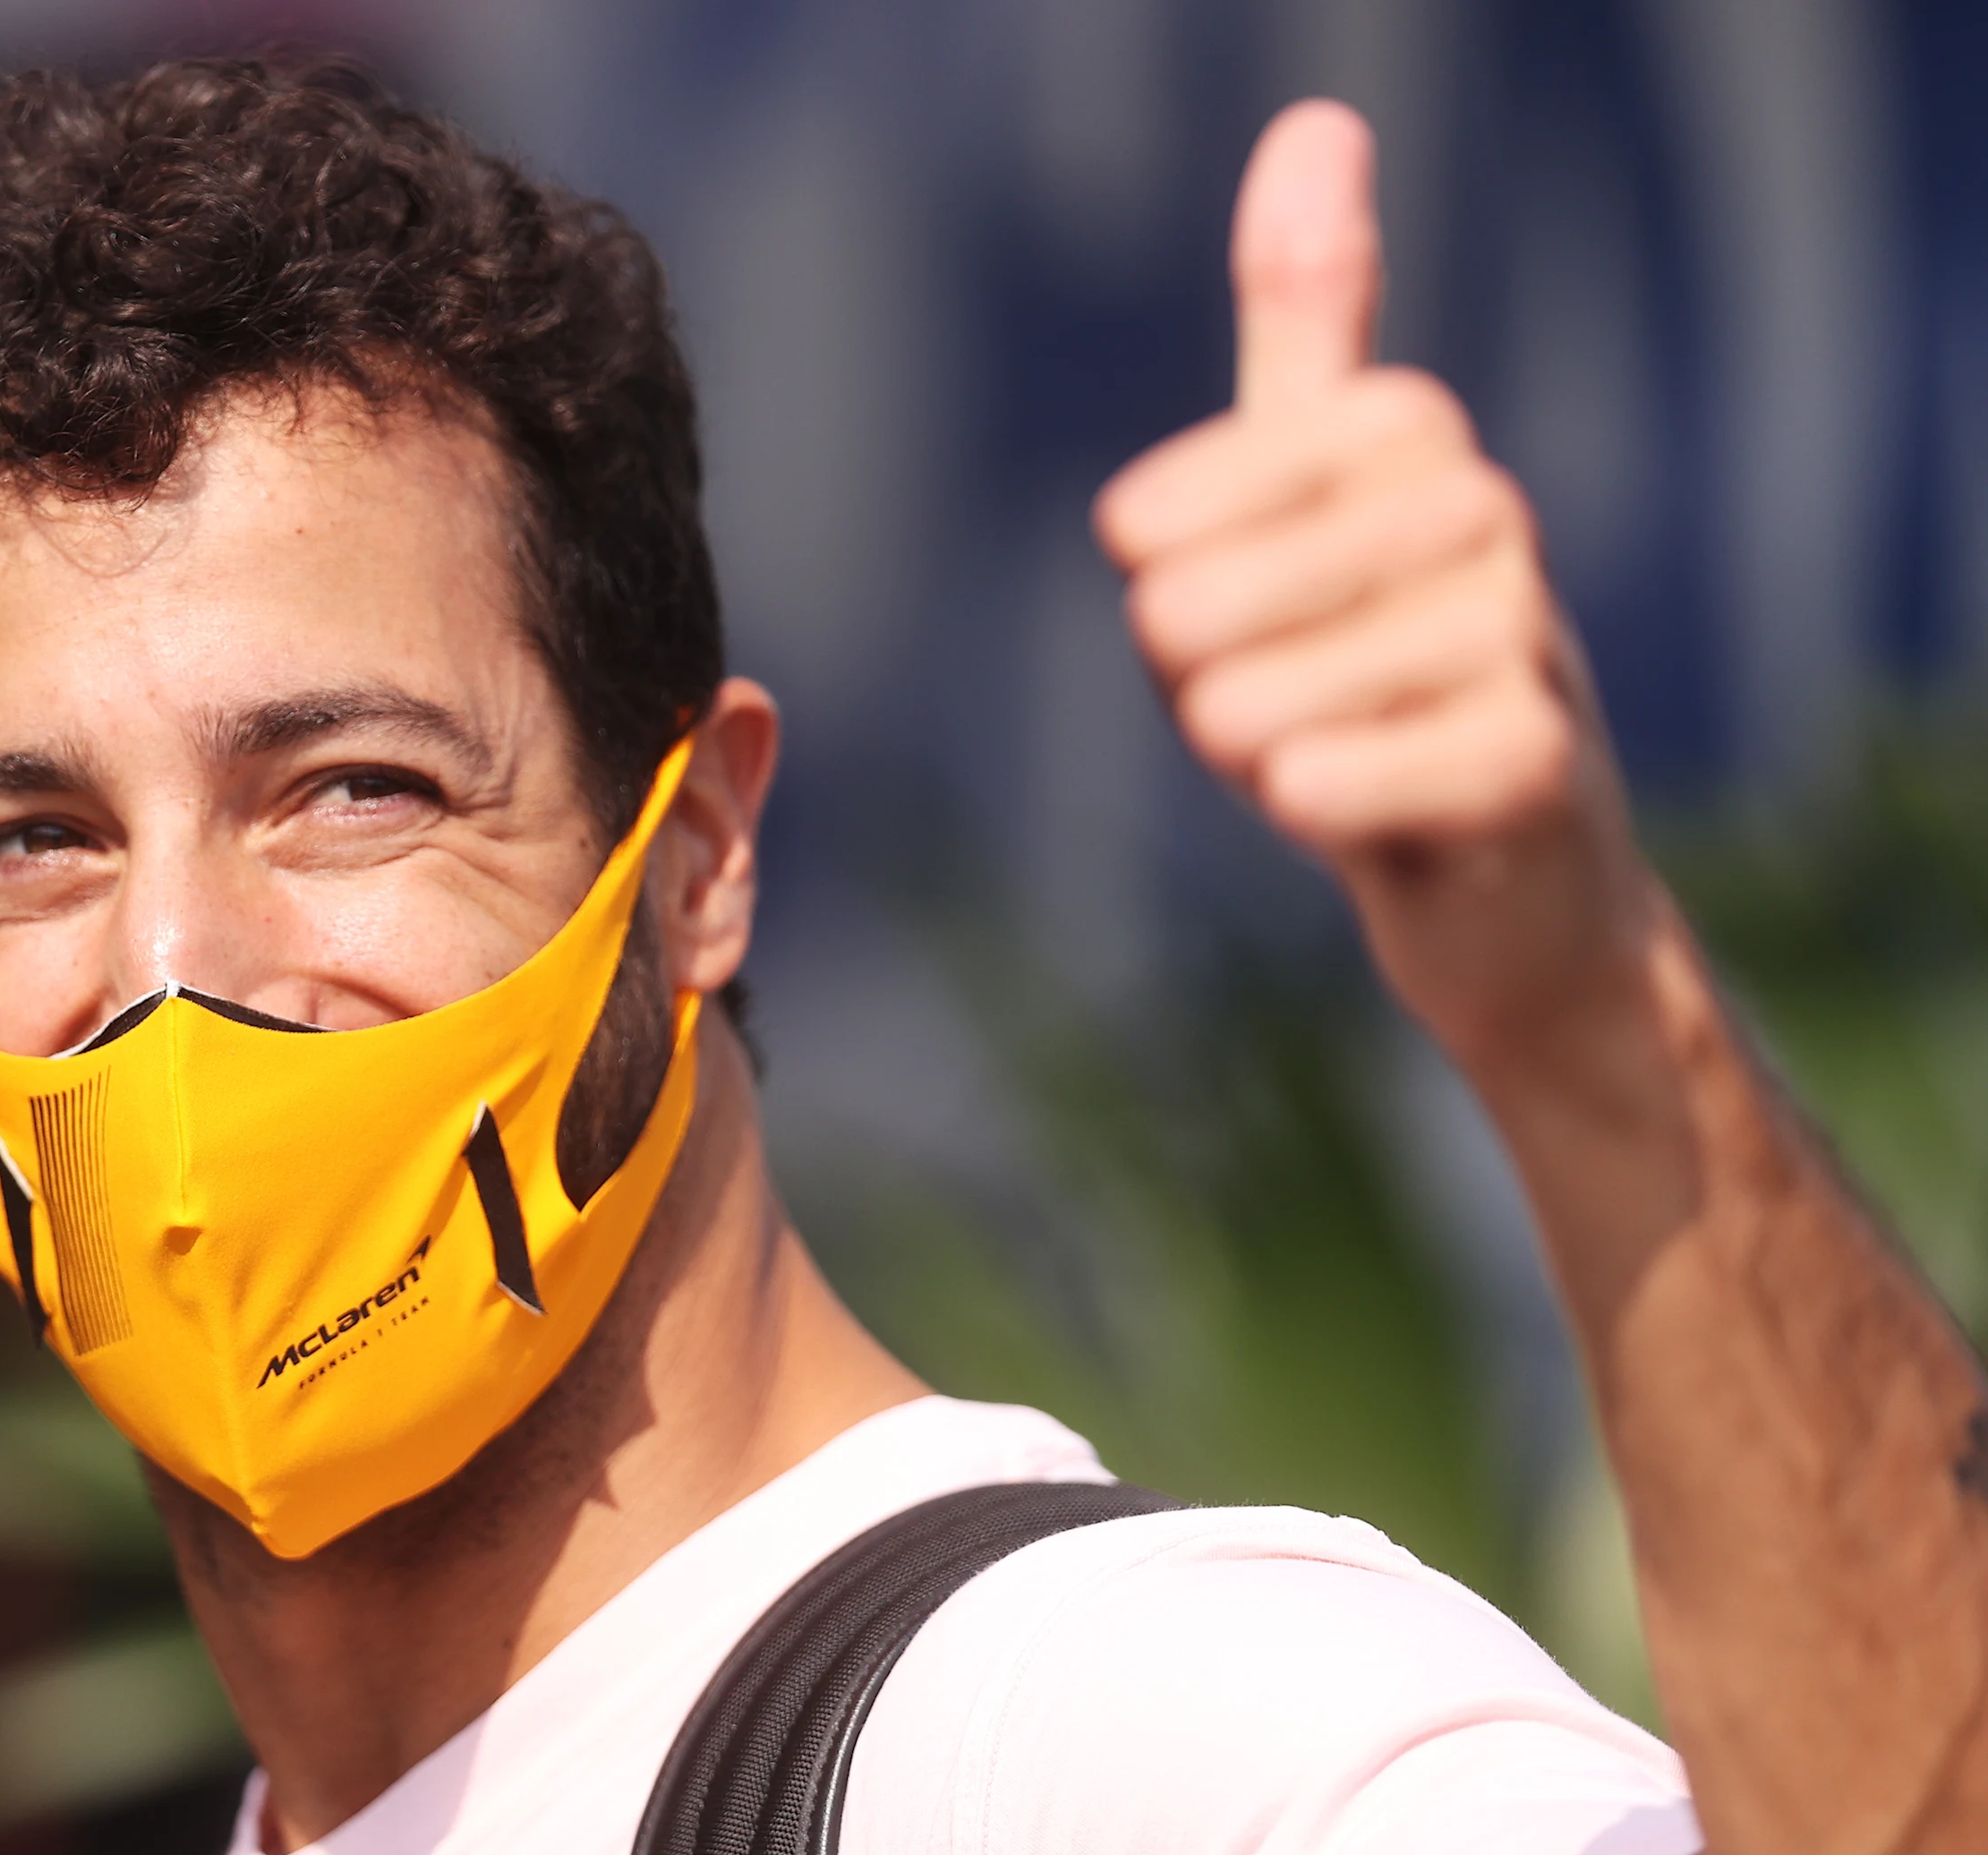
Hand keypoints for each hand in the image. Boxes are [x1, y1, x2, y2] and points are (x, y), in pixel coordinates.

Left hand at [1095, 101, 1659, 1071]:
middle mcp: (1483, 513)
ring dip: (1250, 755)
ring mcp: (1520, 638)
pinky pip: (1344, 775)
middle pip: (1196, 606)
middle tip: (1277, 705)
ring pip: (1256, 701)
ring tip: (1324, 758)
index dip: (1164, 571)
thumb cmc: (1375, 675)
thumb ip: (1307, 323)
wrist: (1508, 887)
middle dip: (1197, 685)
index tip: (1206, 600)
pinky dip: (1313, 803)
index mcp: (1411, 437)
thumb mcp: (1318, 496)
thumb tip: (1317, 120)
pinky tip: (1336, 803)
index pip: (1178, 501)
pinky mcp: (1536, 765)